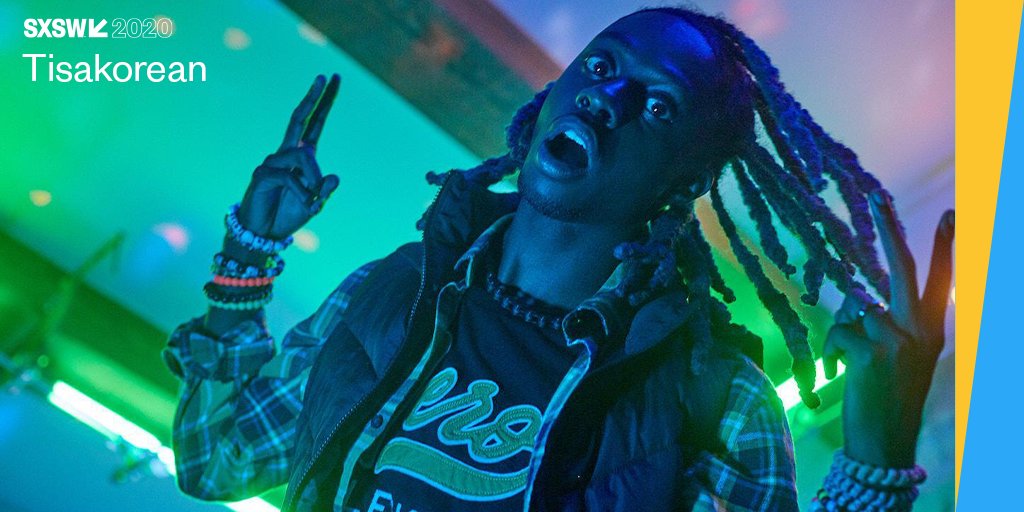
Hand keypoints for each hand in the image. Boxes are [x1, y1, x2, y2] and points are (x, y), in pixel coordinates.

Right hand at [237, 74, 341, 241]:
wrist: (264, 234)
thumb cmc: (288, 215)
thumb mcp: (314, 205)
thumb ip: (325, 191)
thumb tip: (334, 176)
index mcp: (301, 157)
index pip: (314, 123)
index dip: (323, 102)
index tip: (332, 79)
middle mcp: (286, 154)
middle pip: (299, 119)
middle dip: (313, 97)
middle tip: (323, 76)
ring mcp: (271, 162)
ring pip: (304, 157)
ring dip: (314, 182)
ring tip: (312, 201)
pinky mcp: (261, 174)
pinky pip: (291, 178)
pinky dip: (303, 194)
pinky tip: (303, 204)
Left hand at [822, 192, 953, 467]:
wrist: (885, 443)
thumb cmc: (889, 397)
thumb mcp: (903, 358)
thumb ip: (891, 324)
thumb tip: (862, 299)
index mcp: (932, 330)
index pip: (941, 280)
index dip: (946, 246)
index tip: (953, 212)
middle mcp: (919, 330)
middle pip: (902, 268)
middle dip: (887, 229)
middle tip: (876, 196)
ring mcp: (896, 341)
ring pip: (855, 306)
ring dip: (845, 329)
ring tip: (854, 361)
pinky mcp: (870, 354)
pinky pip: (838, 331)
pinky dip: (833, 348)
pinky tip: (842, 370)